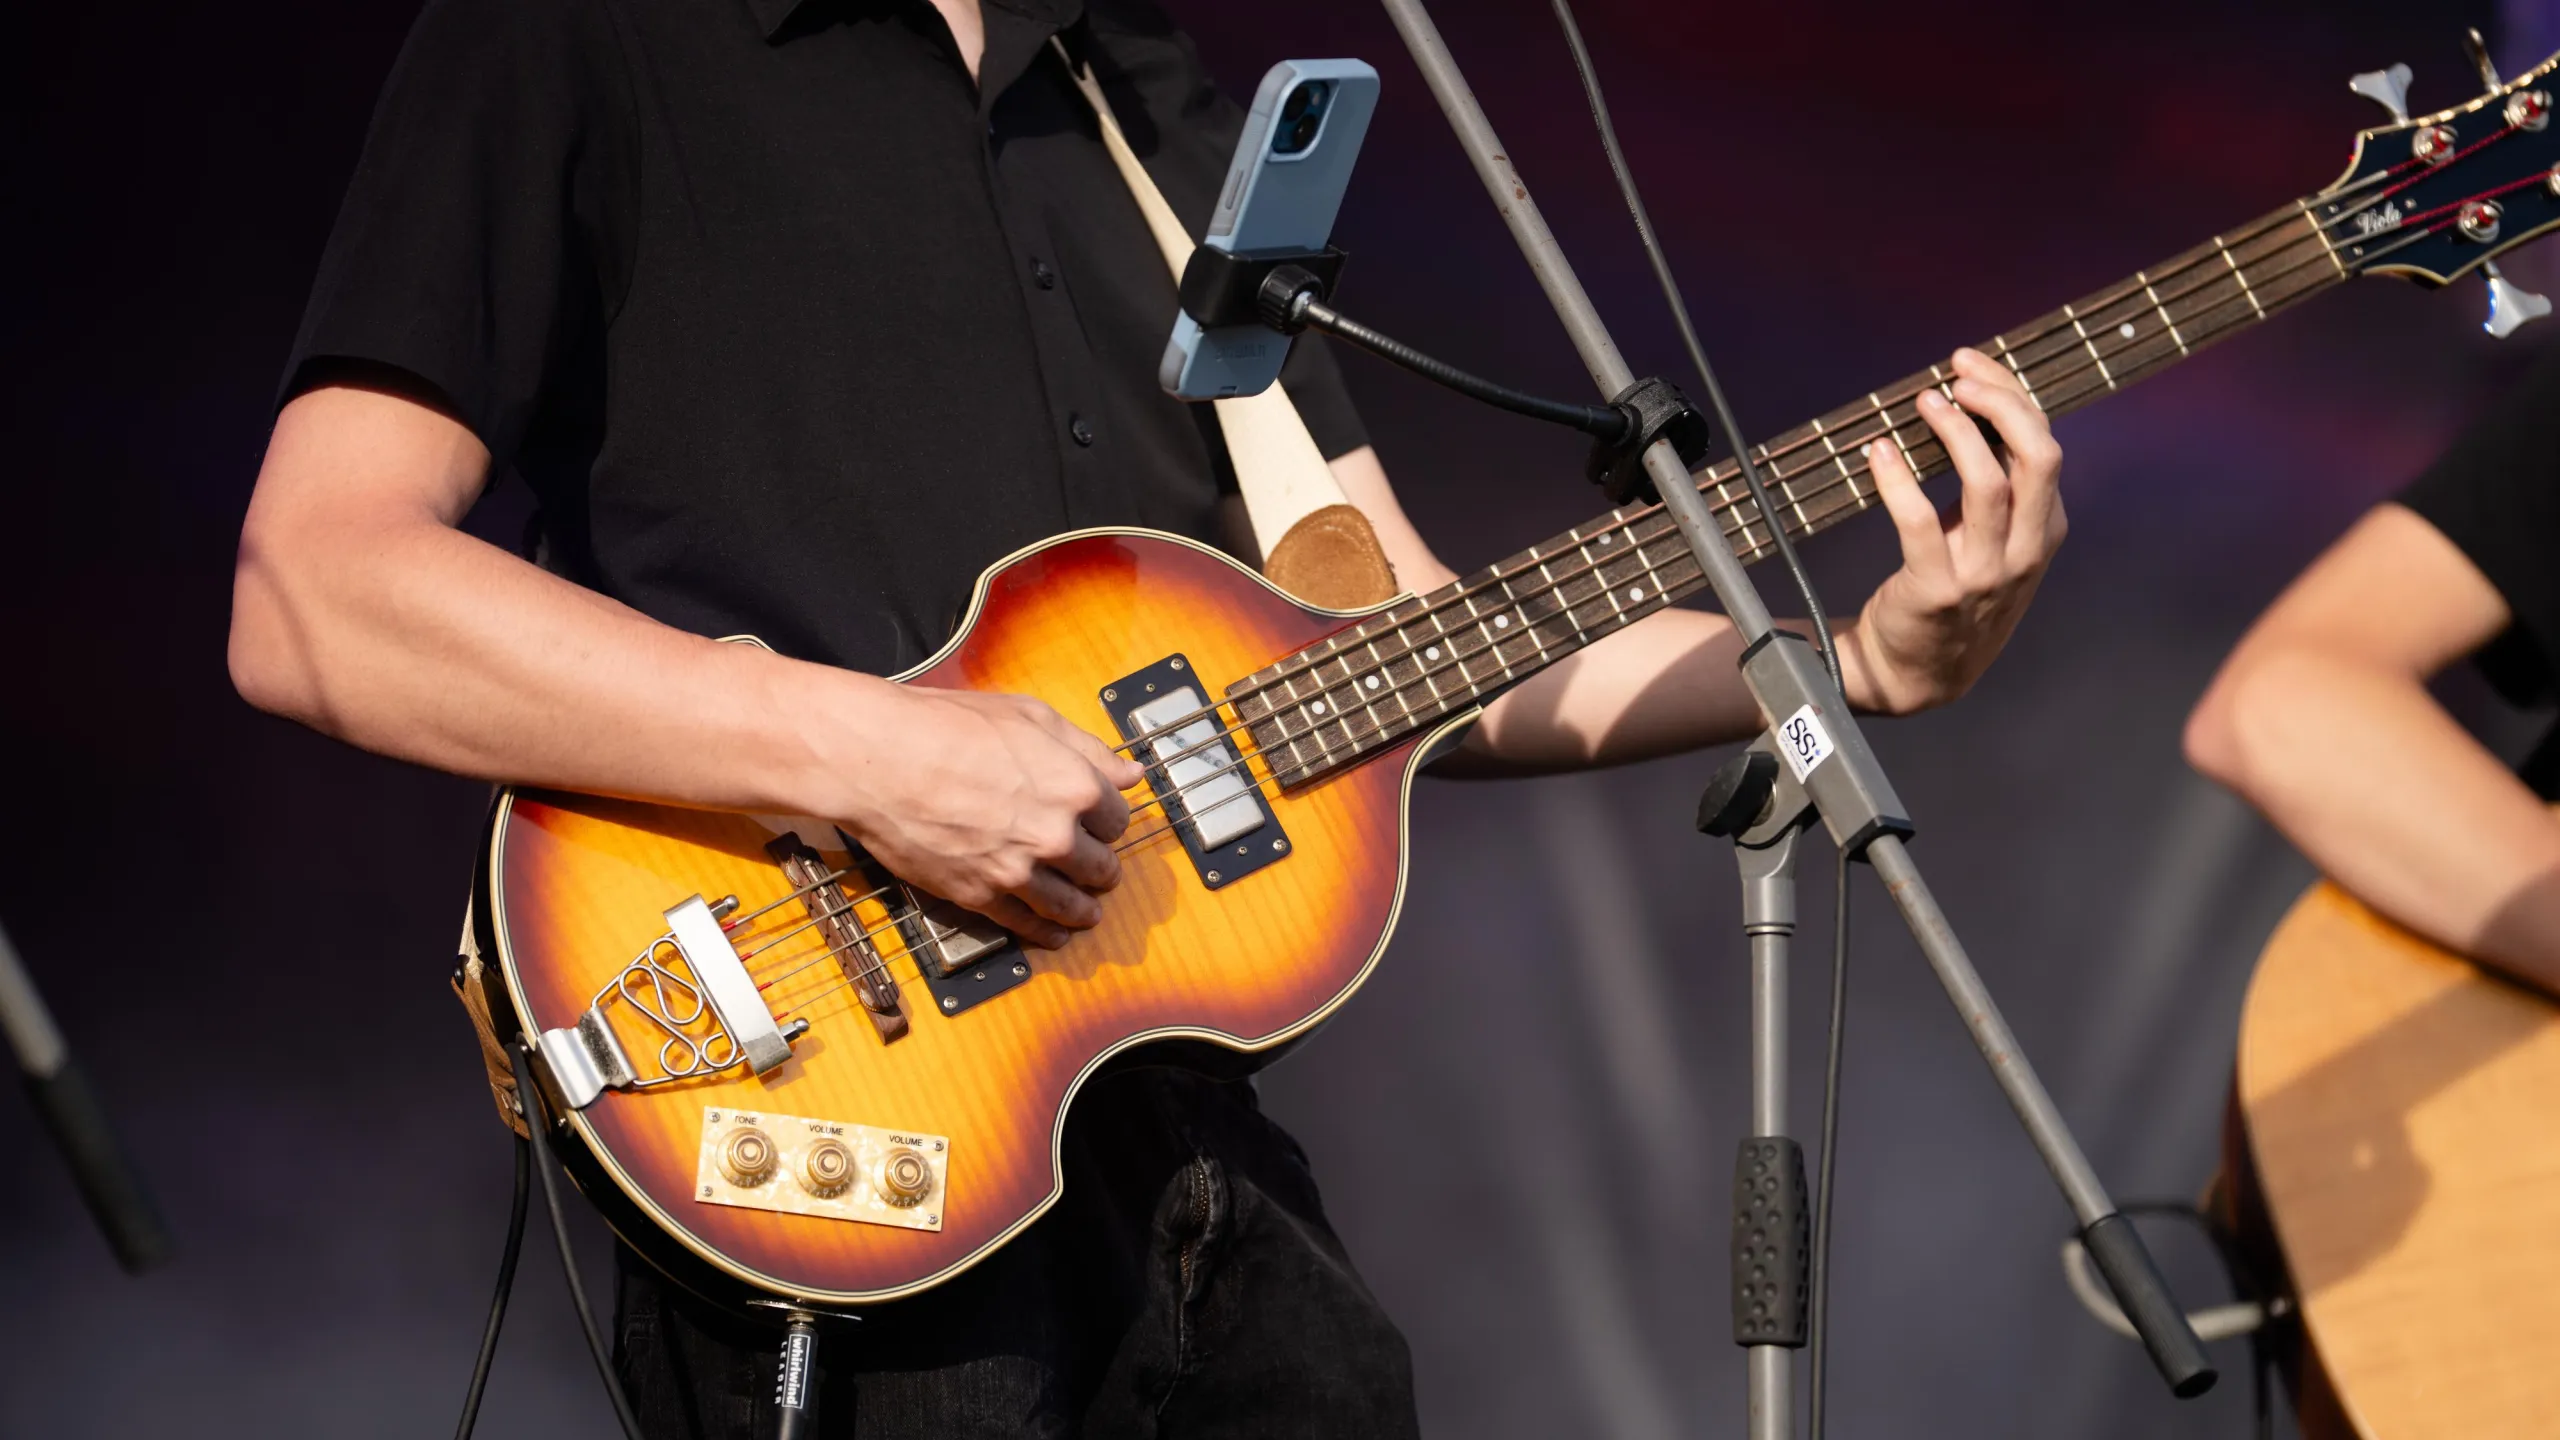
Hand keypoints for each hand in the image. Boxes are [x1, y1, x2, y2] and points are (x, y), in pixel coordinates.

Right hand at [823, 687, 1145, 947]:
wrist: (879, 760)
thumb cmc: (947, 727)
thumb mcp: (1029, 717)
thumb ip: (1088, 749)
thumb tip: (1130, 773)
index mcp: (1076, 787)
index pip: (1118, 820)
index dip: (1109, 822)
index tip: (1101, 825)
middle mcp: (1055, 835)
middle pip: (1101, 868)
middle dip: (1102, 868)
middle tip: (1099, 870)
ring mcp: (1018, 871)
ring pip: (1071, 906)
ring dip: (1084, 911)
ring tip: (1088, 913)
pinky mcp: (980, 895)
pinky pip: (1026, 925)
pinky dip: (1046, 934)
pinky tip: (1053, 935)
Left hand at [1843, 347, 2065, 714]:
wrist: (1920, 673)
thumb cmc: (1954, 591)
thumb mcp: (1995, 541)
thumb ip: (1998, 486)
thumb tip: (1971, 403)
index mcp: (2045, 531)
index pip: (2043, 447)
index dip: (2011, 397)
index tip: (1970, 366)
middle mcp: (2025, 552)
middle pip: (2038, 459)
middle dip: (2001, 405)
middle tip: (1956, 377)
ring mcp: (1984, 574)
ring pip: (1988, 485)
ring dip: (1955, 433)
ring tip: (1924, 402)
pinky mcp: (1936, 591)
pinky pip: (1918, 523)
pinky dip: (1897, 480)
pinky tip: (1878, 452)